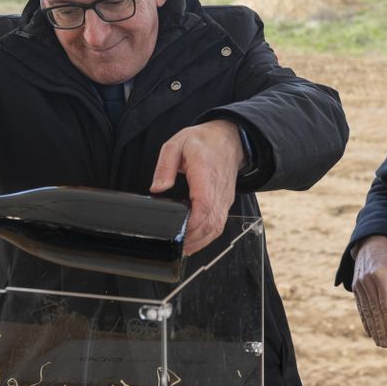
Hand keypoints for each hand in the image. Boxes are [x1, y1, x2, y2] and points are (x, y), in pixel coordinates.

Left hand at [150, 120, 244, 254]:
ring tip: (183, 248)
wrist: (229, 137)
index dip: (193, 223)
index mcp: (205, 173)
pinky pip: (219, 223)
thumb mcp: (177, 143)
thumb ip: (165, 166)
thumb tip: (157, 187)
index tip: (179, 231)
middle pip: (210, 222)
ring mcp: (224, 198)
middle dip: (193, 238)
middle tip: (175, 245)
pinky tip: (195, 241)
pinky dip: (208, 236)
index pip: (204, 204)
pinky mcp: (225, 202)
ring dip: (201, 241)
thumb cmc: (204, 141)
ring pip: (216, 227)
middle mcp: (218, 189)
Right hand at [351, 235, 386, 347]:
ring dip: (373, 328)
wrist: (371, 245)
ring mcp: (359, 285)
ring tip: (379, 342)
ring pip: (367, 311)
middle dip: (380, 329)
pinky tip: (369, 332)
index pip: (385, 302)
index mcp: (380, 275)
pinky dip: (365, 320)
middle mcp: (367, 281)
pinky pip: (361, 307)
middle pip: (374, 310)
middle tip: (385, 344)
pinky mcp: (355, 288)